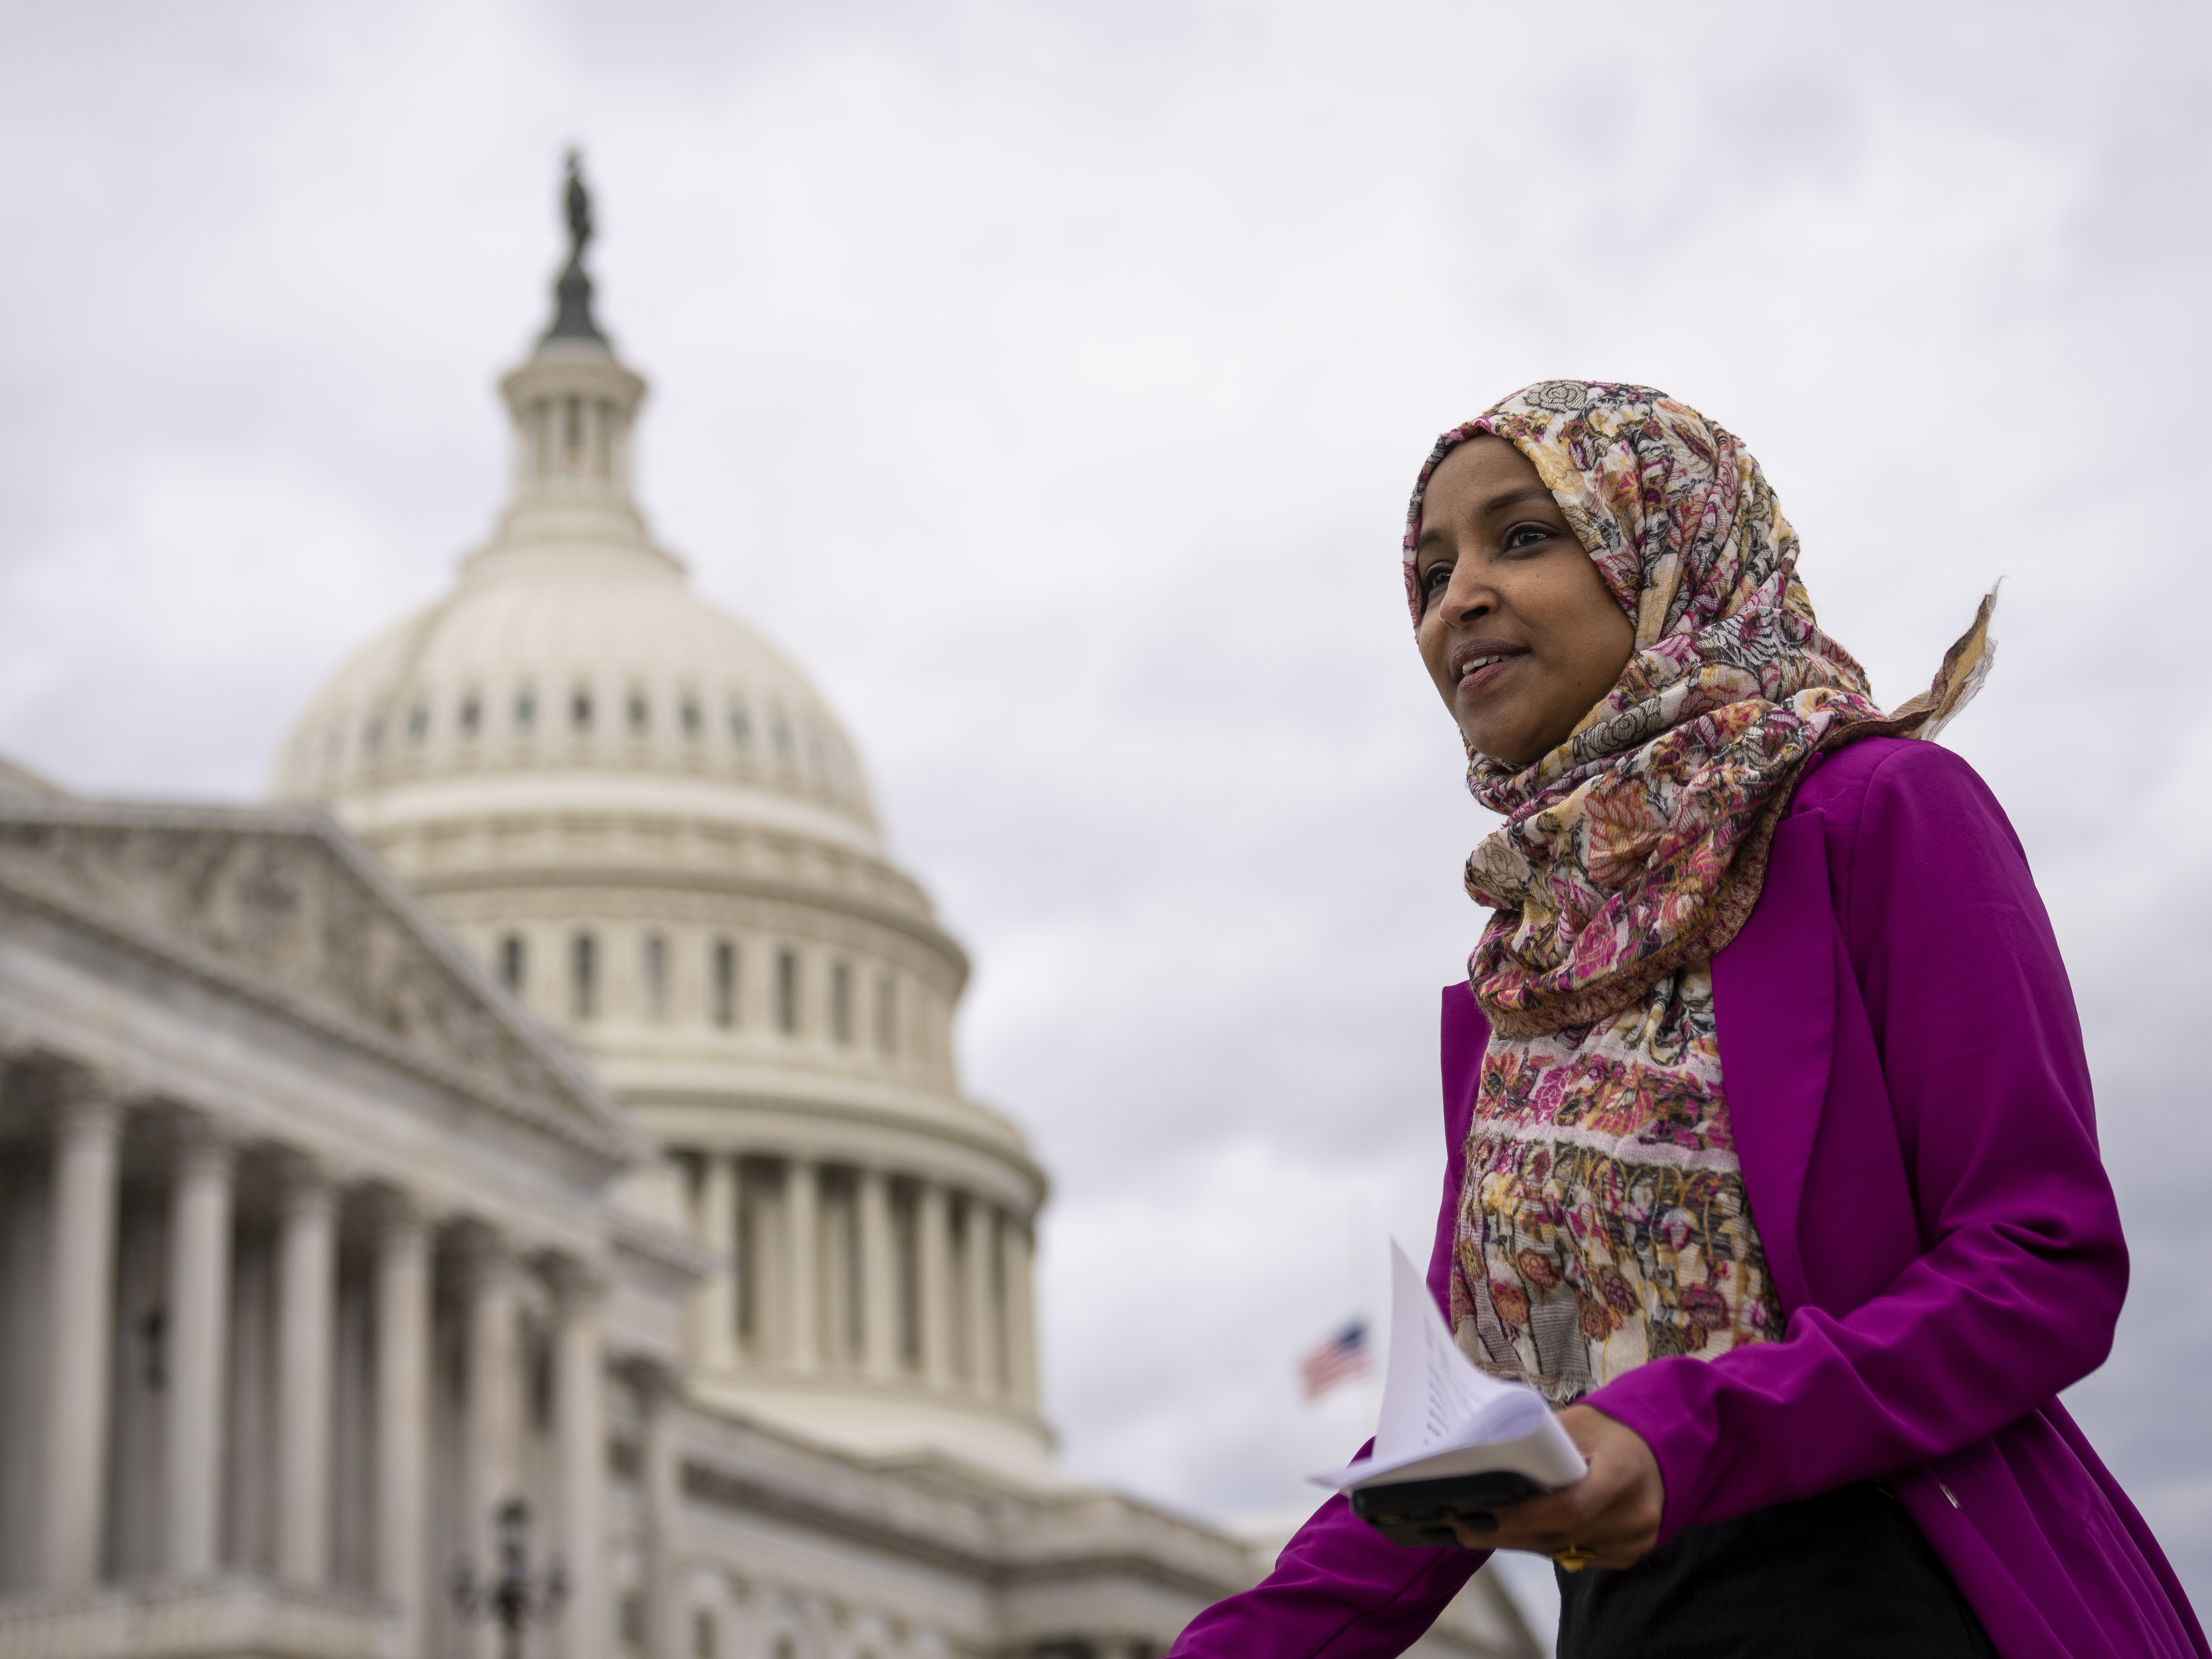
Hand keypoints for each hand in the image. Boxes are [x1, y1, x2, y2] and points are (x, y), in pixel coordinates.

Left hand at [1448, 1405, 1663, 1569]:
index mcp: (1623, 1475)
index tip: (1474, 1515)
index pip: (1567, 1509)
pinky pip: (1573, 1555)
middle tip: (1456, 1525)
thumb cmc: (1611, 1430)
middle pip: (1557, 1536)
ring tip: (1473, 1528)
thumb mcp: (1579, 1423)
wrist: (1657, 1450)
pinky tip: (1514, 1532)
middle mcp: (1634, 1517)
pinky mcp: (1627, 1555)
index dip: (1519, 1517)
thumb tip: (1486, 1459)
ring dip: (1517, 1540)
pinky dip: (1543, 1543)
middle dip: (1502, 1532)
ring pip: (1560, 1550)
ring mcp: (1634, 1542)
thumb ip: (1541, 1443)